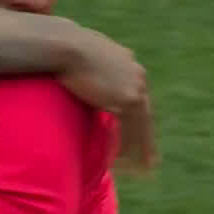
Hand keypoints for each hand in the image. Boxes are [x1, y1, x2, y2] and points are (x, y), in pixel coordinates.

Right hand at [57, 29, 157, 173]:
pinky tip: (121, 161)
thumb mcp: (83, 56)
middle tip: (150, 159)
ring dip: (141, 148)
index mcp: (128, 63)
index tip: (134, 132)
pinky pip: (131, 129)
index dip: (135, 117)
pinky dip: (127, 147)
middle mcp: (137, 74)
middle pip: (145, 112)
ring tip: (141, 168)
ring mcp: (135, 87)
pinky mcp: (129, 99)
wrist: (65, 45)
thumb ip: (91, 67)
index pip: (136, 96)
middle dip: (147, 137)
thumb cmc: (64, 46)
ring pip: (142, 124)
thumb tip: (79, 71)